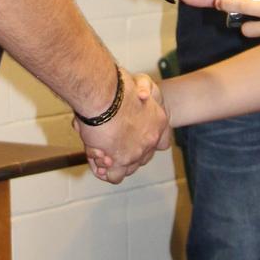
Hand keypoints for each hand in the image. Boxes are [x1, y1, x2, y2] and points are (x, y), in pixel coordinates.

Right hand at [74, 68, 169, 182]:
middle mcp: (151, 139)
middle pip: (143, 156)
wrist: (103, 94)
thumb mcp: (138, 84)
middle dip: (127, 154)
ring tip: (102, 153)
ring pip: (129, 168)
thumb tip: (143, 95)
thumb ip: (142, 90)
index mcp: (159, 120)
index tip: (135, 138)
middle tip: (111, 147)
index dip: (149, 142)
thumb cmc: (116, 85)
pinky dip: (105, 172)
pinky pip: (115, 176)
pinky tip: (97, 160)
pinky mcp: (120, 161)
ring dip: (115, 163)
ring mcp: (137, 152)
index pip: (163, 142)